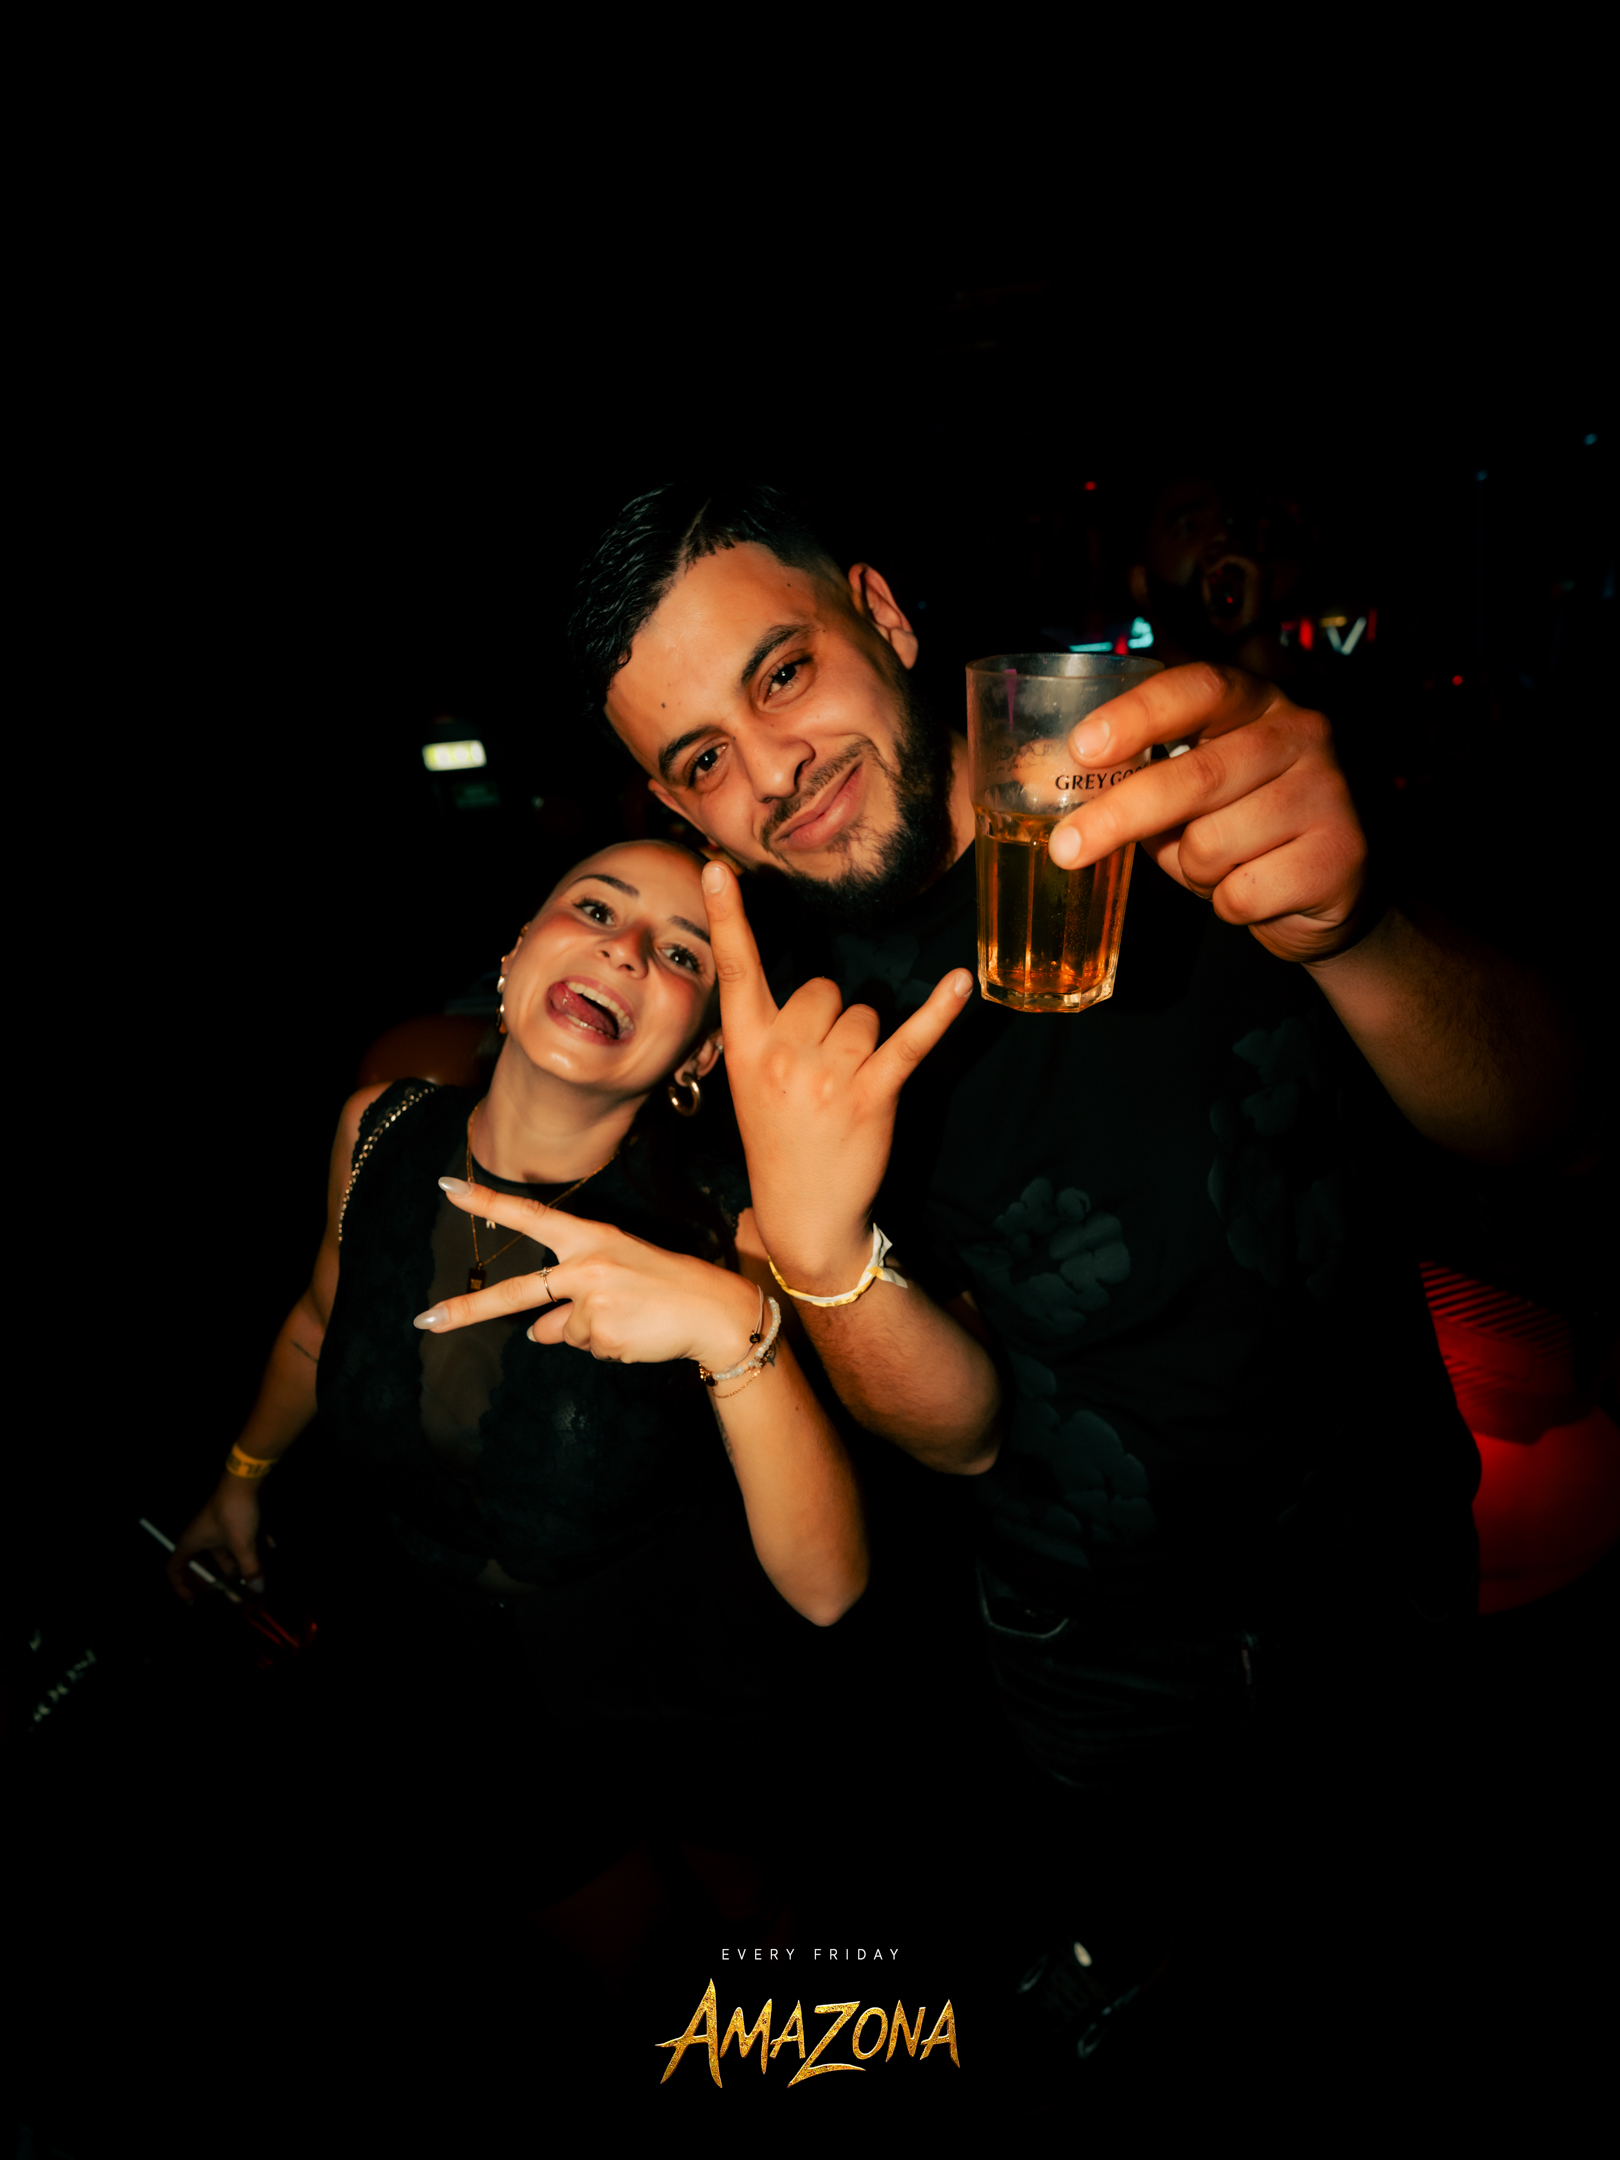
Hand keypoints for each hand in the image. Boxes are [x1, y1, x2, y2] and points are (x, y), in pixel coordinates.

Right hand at [166, 1480, 262, 1601]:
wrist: (245, 1480)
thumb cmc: (234, 1512)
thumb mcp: (242, 1544)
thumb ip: (250, 1568)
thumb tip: (258, 1589)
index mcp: (191, 1542)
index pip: (173, 1568)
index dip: (180, 1586)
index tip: (193, 1600)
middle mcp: (200, 1536)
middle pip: (202, 1563)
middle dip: (215, 1579)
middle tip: (228, 1593)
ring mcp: (216, 1527)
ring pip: (224, 1552)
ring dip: (237, 1565)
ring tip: (253, 1578)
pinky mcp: (232, 1519)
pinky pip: (238, 1539)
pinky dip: (250, 1547)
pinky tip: (269, 1550)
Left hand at [416, 1186, 764, 1370]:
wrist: (713, 1310)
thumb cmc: (664, 1285)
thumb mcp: (616, 1273)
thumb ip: (570, 1296)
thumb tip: (535, 1330)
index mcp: (589, 1238)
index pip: (529, 1215)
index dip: (486, 1201)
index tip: (446, 1187)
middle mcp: (585, 1266)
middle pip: (516, 1293)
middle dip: (468, 1310)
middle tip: (424, 1321)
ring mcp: (592, 1302)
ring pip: (561, 1332)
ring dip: (589, 1333)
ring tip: (631, 1318)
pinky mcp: (603, 1335)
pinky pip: (587, 1349)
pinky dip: (606, 1348)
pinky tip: (636, 1334)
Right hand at [700, 859, 971, 1289]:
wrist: (805, 1213)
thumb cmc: (780, 1140)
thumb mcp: (750, 1083)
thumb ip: (770, 1031)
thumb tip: (817, 993)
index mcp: (745, 1047)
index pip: (735, 971)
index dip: (727, 918)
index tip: (719, 869)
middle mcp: (782, 1053)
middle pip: (824, 989)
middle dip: (832, 1020)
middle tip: (821, 1074)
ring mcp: (828, 1074)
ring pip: (865, 1012)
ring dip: (866, 1042)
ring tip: (847, 1089)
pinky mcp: (872, 1093)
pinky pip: (910, 1038)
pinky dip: (939, 1011)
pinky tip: (960, 983)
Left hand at [1047, 663, 1373, 963]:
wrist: (1329, 892)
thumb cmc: (1241, 829)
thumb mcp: (1193, 793)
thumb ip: (1142, 777)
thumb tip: (1048, 784)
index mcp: (1257, 703)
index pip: (1199, 688)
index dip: (1139, 714)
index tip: (1083, 747)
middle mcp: (1302, 734)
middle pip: (1196, 775)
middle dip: (1120, 816)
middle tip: (1065, 848)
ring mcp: (1330, 792)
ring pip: (1214, 845)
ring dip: (1192, 871)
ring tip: (1217, 866)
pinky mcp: (1343, 855)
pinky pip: (1243, 893)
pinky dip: (1228, 904)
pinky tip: (1257, 890)